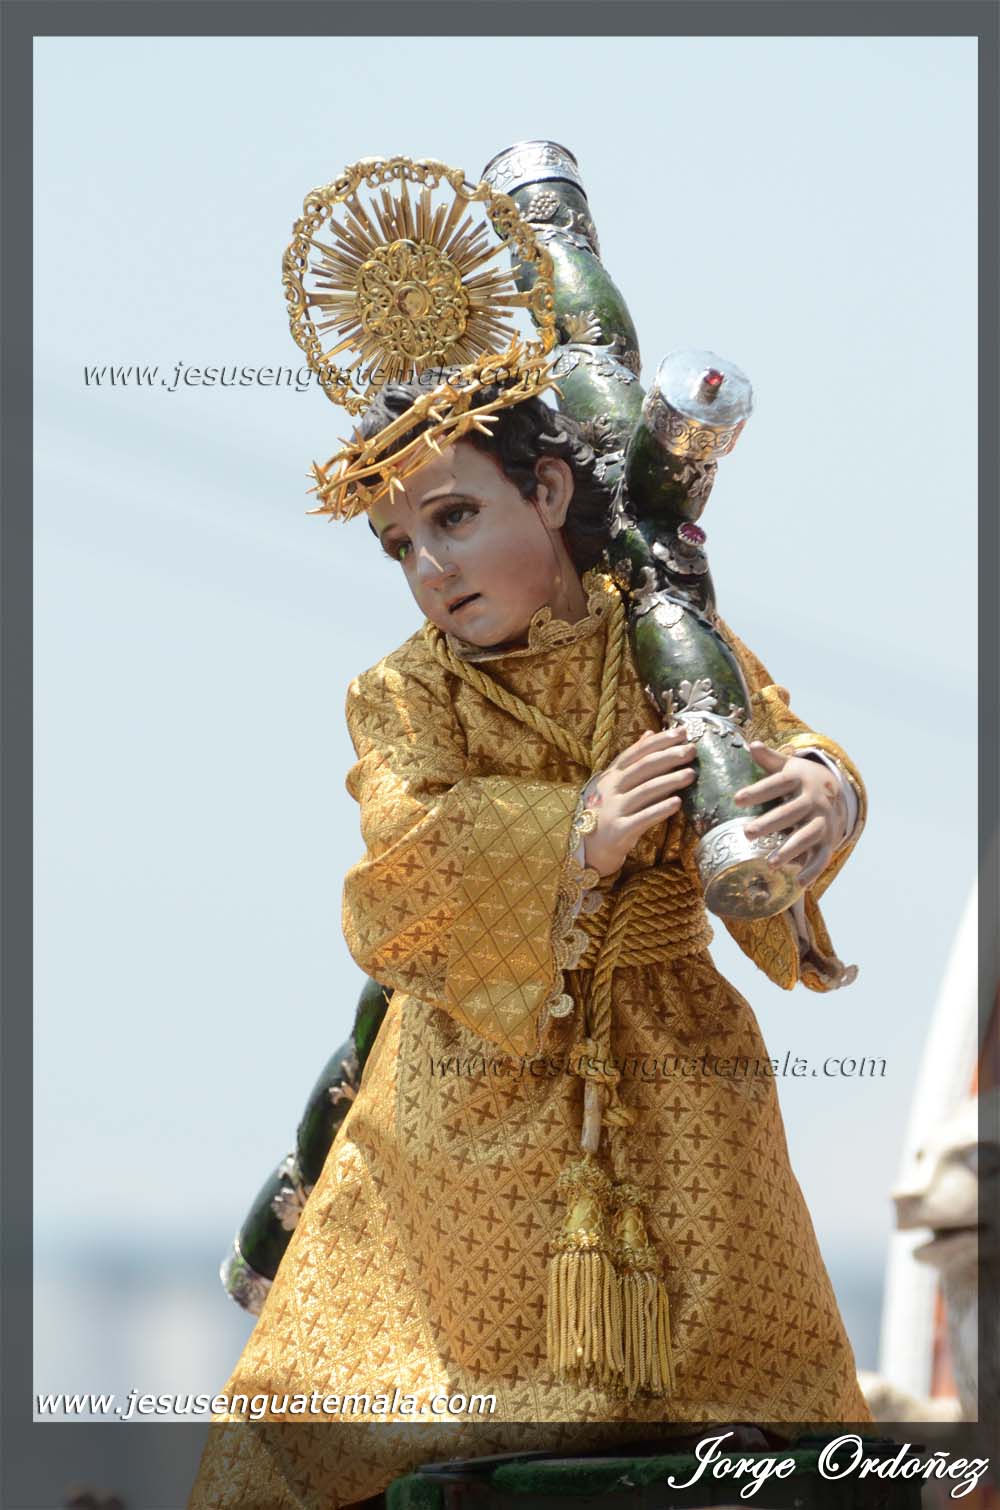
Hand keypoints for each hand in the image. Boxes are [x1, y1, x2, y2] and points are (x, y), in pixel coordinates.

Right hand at [582, 726, 696, 877]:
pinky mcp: (619, 830)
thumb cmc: (606, 814)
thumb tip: (650, 732)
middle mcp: (611, 789)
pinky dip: (660, 809)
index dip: (659, 741)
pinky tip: (677, 802)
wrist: (587, 850)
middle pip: (642, 767)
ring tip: (691, 774)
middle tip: (691, 751)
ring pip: (645, 790)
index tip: (682, 733)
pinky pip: (643, 818)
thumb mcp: (613, 783)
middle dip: (669, 757)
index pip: (636, 752)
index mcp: (611, 775)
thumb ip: (631, 760)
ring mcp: (614, 809)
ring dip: (670, 781)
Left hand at [734, 741, 848, 887]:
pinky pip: (822, 855)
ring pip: (808, 835)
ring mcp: (824, 820)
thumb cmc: (801, 780)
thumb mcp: (788, 767)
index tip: (736, 799)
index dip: (758, 791)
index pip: (777, 784)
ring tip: (770, 863)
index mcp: (801, 780)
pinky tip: (798, 882)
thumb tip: (752, 744)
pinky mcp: (829, 839)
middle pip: (792, 811)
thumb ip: (770, 759)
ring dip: (791, 849)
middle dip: (770, 823)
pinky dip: (812, 869)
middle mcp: (815, 800)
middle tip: (746, 833)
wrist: (837, 792)